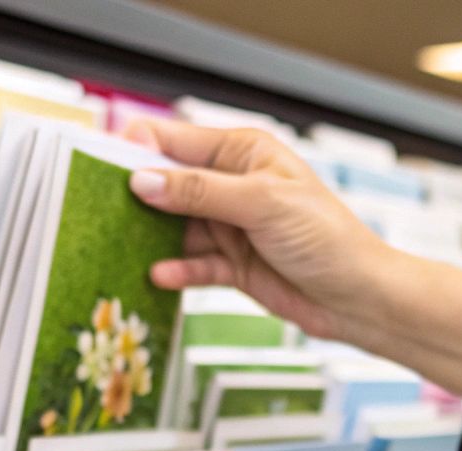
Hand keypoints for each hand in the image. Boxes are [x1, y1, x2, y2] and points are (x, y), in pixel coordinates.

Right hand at [122, 118, 387, 342]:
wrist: (359, 298)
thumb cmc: (329, 239)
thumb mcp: (262, 205)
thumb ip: (200, 192)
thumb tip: (143, 180)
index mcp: (243, 152)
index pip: (175, 140)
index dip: (138, 151)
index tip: (105, 170)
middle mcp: (233, 184)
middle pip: (168, 185)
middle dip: (138, 198)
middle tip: (102, 212)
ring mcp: (230, 226)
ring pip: (175, 228)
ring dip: (151, 239)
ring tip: (121, 248)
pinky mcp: (232, 264)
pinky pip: (192, 264)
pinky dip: (176, 270)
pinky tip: (159, 276)